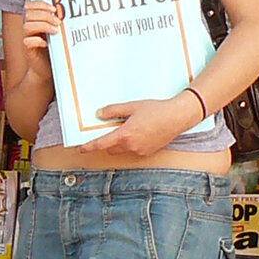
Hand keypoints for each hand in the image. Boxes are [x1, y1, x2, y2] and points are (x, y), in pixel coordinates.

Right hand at [20, 0, 63, 56]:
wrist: (47, 66)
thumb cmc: (54, 47)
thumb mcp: (57, 31)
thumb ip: (57, 21)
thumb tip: (67, 13)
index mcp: (34, 20)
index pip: (30, 6)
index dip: (41, 4)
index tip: (54, 9)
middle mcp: (28, 27)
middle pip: (29, 14)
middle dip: (45, 16)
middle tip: (58, 22)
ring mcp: (27, 38)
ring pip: (27, 26)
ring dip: (43, 26)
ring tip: (55, 31)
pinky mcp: (27, 49)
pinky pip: (27, 41)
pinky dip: (37, 41)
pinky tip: (47, 43)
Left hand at [75, 93, 204, 158]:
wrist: (177, 117)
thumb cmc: (156, 110)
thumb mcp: (132, 106)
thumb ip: (113, 111)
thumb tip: (100, 114)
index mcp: (125, 135)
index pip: (101, 144)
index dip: (89, 147)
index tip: (81, 148)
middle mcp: (132, 146)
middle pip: (111, 148)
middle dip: (107, 141)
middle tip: (110, 129)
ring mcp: (140, 151)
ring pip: (122, 150)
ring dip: (120, 143)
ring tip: (128, 128)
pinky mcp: (148, 152)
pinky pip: (134, 150)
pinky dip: (131, 144)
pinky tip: (139, 132)